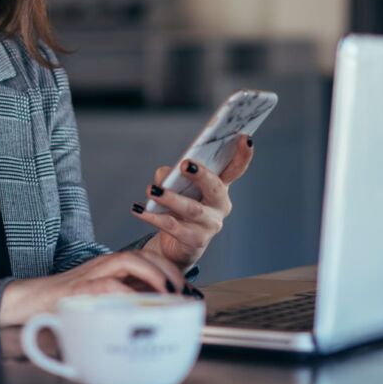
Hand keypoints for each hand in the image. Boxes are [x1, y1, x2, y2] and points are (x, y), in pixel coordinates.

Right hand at [0, 250, 185, 326]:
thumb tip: (157, 307)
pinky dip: (129, 292)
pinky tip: (141, 303)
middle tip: (183, 290)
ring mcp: (92, 273)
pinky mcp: (81, 288)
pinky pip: (110, 285)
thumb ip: (126, 296)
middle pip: (143, 254)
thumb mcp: (102, 296)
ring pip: (129, 260)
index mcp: (111, 266)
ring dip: (154, 274)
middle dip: (169, 269)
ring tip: (170, 291)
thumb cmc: (68, 302)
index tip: (187, 287)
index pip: (146, 257)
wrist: (31, 301)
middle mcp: (104, 264)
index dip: (170, 268)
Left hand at [133, 134, 253, 270]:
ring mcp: (210, 225)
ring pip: (191, 209)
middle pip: (215, 188)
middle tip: (186, 164)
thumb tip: (164, 175)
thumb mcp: (178, 188)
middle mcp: (220, 206)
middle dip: (201, 175)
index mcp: (220, 188)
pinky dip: (152, 216)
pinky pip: (172, 226)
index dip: (243, 155)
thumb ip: (172, 176)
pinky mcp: (195, 241)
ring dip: (171, 198)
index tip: (245, 137)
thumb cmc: (180, 208)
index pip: (235, 170)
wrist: (178, 246)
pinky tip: (137, 209)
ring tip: (151, 190)